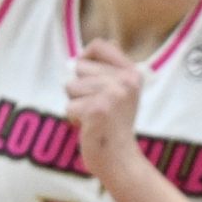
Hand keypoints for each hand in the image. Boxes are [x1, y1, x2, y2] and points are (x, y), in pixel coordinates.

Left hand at [65, 40, 145, 184]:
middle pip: (79, 68)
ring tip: (94, 117)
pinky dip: (73, 119)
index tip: (88, 76)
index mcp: (133, 73)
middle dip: (80, 89)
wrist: (121, 160)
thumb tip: (106, 41)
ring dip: (76, 104)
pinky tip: (89, 128)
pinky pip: (69, 106)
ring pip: (71, 87)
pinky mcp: (98, 110)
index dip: (86, 58)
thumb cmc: (116, 125)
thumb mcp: (123, 92)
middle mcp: (126, 81)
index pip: (99, 45)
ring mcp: (113, 95)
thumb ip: (113, 68)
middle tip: (98, 107)